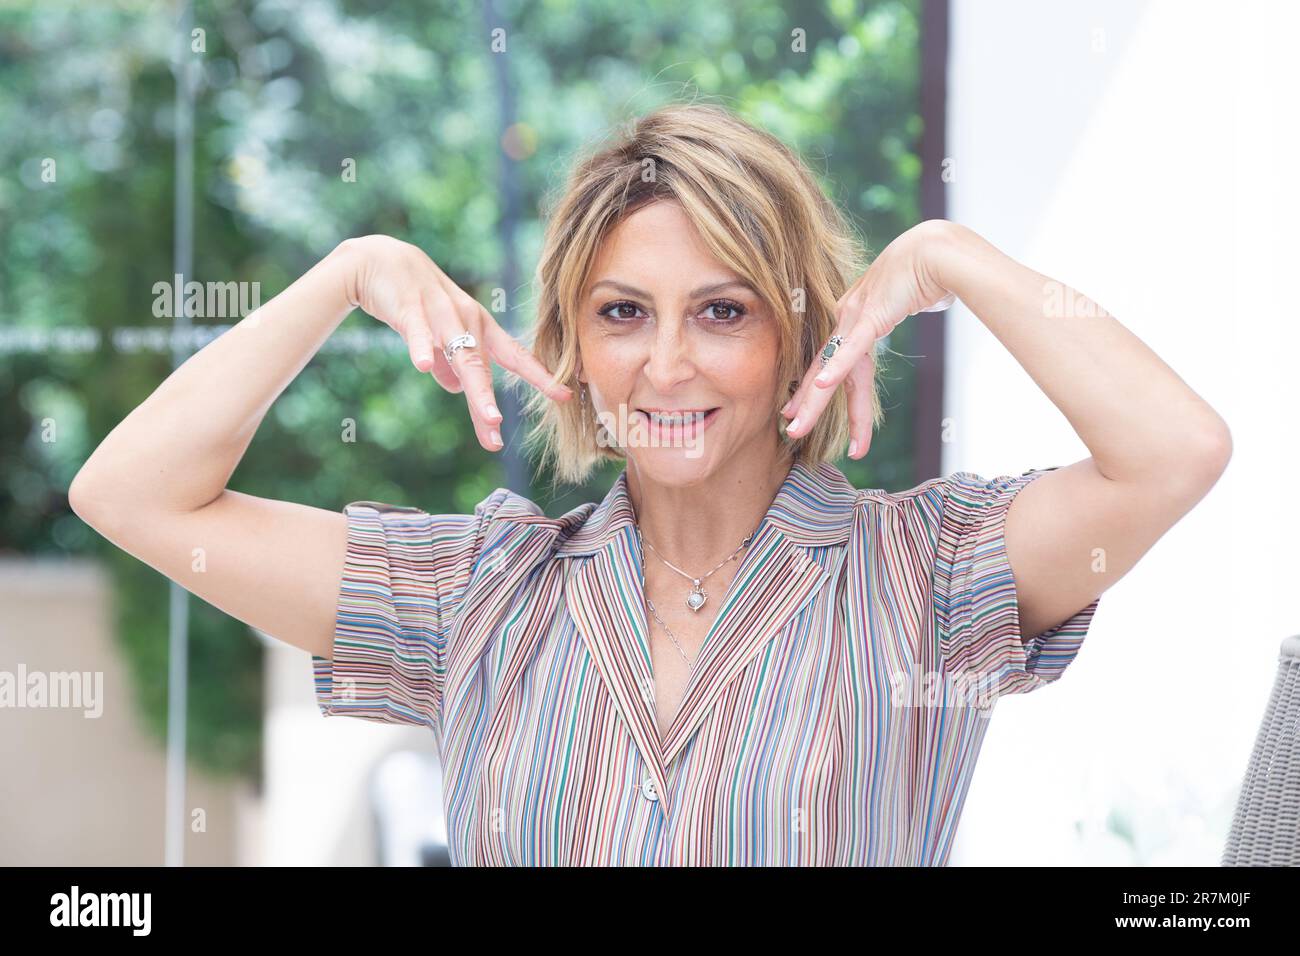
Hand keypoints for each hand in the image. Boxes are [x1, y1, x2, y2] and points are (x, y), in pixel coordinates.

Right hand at [335, 234, 572, 451]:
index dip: (539, 376)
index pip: (515, 355)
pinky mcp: (409, 307)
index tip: (565, 396)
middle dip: (491, 399)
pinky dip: (420, 346)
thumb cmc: (413, 300)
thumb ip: (448, 365)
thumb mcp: (437, 336)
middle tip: (499, 434)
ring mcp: (440, 313)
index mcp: (479, 327)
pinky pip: (418, 330)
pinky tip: (421, 365)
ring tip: (488, 416)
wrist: (378, 260)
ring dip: (476, 386)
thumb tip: (458, 391)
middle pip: (482, 365)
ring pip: (460, 353)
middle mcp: (467, 319)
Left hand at [780, 218, 959, 459]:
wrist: (934, 249)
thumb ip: (896, 311)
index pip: (830, 362)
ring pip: (831, 367)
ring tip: (797, 428)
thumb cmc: (922, 271)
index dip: (813, 389)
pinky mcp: (872, 313)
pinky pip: (852, 347)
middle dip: (806, 404)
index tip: (795, 410)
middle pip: (823, 370)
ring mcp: (855, 317)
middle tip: (790, 430)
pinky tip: (823, 385)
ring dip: (814, 401)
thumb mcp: (901, 301)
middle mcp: (847, 320)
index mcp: (852, 321)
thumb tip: (911, 310)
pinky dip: (837, 366)